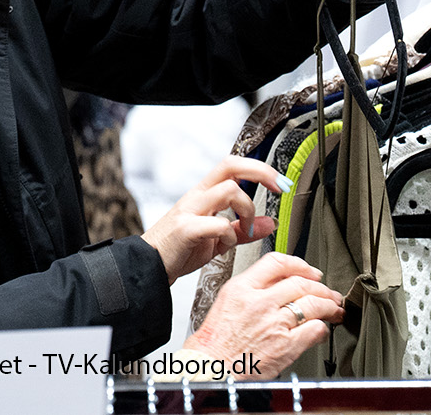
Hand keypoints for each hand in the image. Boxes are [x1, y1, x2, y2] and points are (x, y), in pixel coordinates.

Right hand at [140, 156, 287, 282]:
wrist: (149, 266)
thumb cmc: (179, 249)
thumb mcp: (218, 239)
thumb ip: (243, 229)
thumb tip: (269, 222)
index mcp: (205, 194)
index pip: (233, 166)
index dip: (260, 169)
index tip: (281, 182)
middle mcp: (197, 196)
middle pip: (230, 165)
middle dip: (261, 172)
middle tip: (279, 187)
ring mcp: (190, 210)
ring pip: (228, 190)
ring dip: (247, 209)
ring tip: (246, 229)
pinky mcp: (185, 229)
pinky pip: (216, 223)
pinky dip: (229, 233)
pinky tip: (227, 243)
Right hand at [184, 252, 344, 378]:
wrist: (213, 366)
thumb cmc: (217, 338)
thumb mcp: (228, 300)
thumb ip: (253, 288)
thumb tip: (281, 283)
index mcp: (242, 287)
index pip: (277, 263)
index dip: (300, 265)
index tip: (309, 271)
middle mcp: (260, 302)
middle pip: (302, 283)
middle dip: (321, 288)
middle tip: (329, 293)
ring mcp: (274, 323)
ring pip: (314, 304)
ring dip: (329, 306)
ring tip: (334, 309)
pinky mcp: (286, 345)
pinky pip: (315, 330)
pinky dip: (322, 329)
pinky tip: (321, 330)